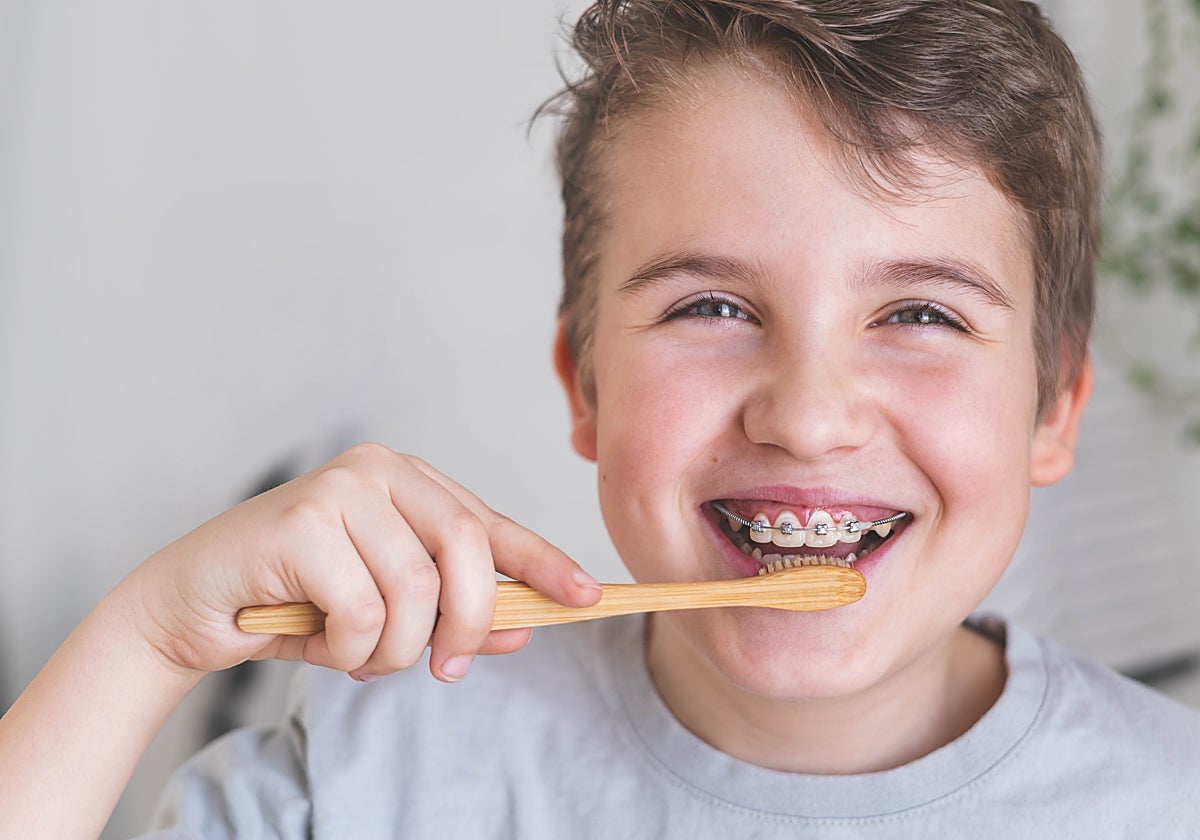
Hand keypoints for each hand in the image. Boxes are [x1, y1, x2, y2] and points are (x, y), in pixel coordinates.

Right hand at [131, 443, 601, 681]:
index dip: (542, 562)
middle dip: (468, 622)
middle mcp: (379, 469)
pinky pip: (363, 609)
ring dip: (396, 649)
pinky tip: (324, 645)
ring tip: (363, 658)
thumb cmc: (297, 602)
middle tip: (448, 667)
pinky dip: (352, 650)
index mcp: (408, 481)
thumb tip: (524, 631)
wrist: (195, 605)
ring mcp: (339, 488)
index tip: (586, 596)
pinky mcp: (302, 520)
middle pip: (466, 550)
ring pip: (415, 590)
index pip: (490, 523)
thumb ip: (453, 614)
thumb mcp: (388, 612)